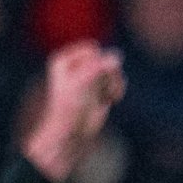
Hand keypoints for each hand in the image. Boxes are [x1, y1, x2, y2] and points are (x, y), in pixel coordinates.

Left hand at [18, 41, 124, 180]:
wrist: (71, 132)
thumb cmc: (69, 108)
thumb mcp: (81, 83)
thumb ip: (97, 67)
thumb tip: (118, 56)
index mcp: (65, 59)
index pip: (91, 49)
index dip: (95, 65)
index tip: (89, 82)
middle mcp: (77, 65)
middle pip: (105, 58)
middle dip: (108, 74)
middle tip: (105, 89)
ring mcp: (90, 75)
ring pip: (113, 68)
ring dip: (114, 81)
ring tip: (109, 95)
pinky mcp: (101, 87)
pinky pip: (117, 79)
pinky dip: (117, 88)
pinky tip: (113, 99)